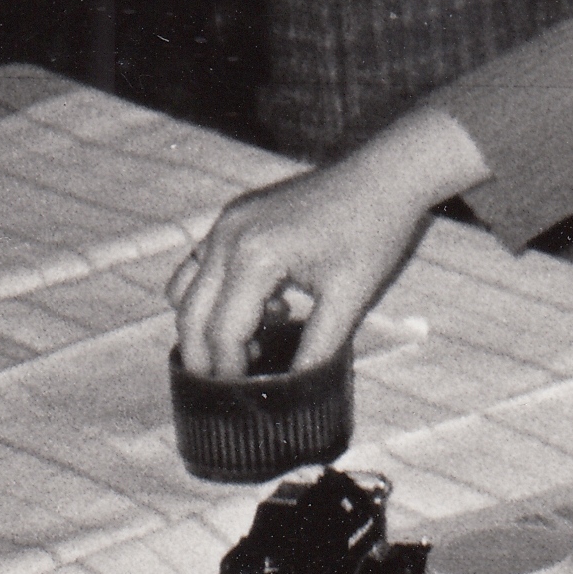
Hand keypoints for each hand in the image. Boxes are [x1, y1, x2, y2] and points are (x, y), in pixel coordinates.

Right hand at [167, 108, 489, 377]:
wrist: (385, 177)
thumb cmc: (373, 232)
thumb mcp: (349, 297)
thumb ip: (318, 347)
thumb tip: (298, 387)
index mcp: (255, 256)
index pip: (223, 330)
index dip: (228, 369)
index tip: (239, 396)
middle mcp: (229, 236)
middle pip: (191, 312)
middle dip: (204, 355)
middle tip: (227, 385)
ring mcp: (227, 221)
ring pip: (187, 287)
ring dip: (206, 323)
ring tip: (250, 346)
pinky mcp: (235, 215)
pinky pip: (203, 262)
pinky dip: (216, 292)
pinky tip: (265, 305)